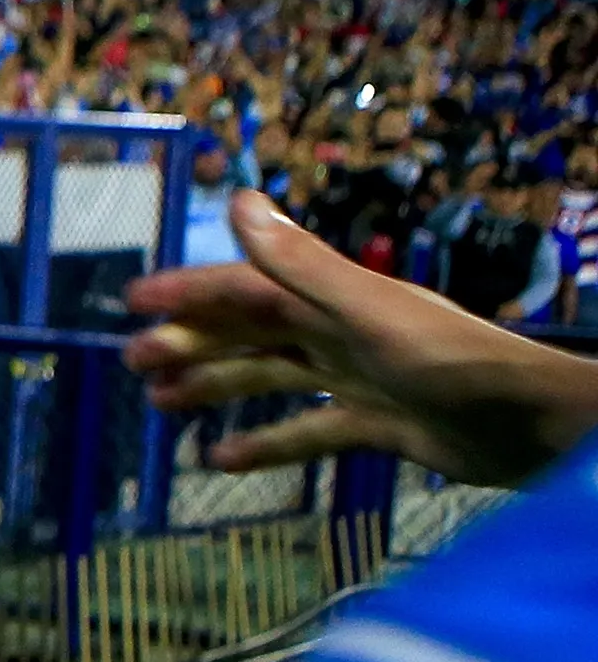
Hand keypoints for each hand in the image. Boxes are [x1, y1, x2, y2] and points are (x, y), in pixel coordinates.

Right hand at [126, 189, 597, 487]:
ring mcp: (360, 380)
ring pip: (271, 379)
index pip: (246, 288)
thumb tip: (238, 200)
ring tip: (161, 403)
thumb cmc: (451, 362)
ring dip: (216, 387)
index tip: (132, 302)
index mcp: (335, 301)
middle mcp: (342, 334)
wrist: (529, 424)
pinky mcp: (377, 426)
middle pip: (251, 333)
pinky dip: (265, 445)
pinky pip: (308, 432)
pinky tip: (221, 461)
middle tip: (133, 363)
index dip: (190, 291)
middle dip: (192, 343)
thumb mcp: (366, 311)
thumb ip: (300, 264)